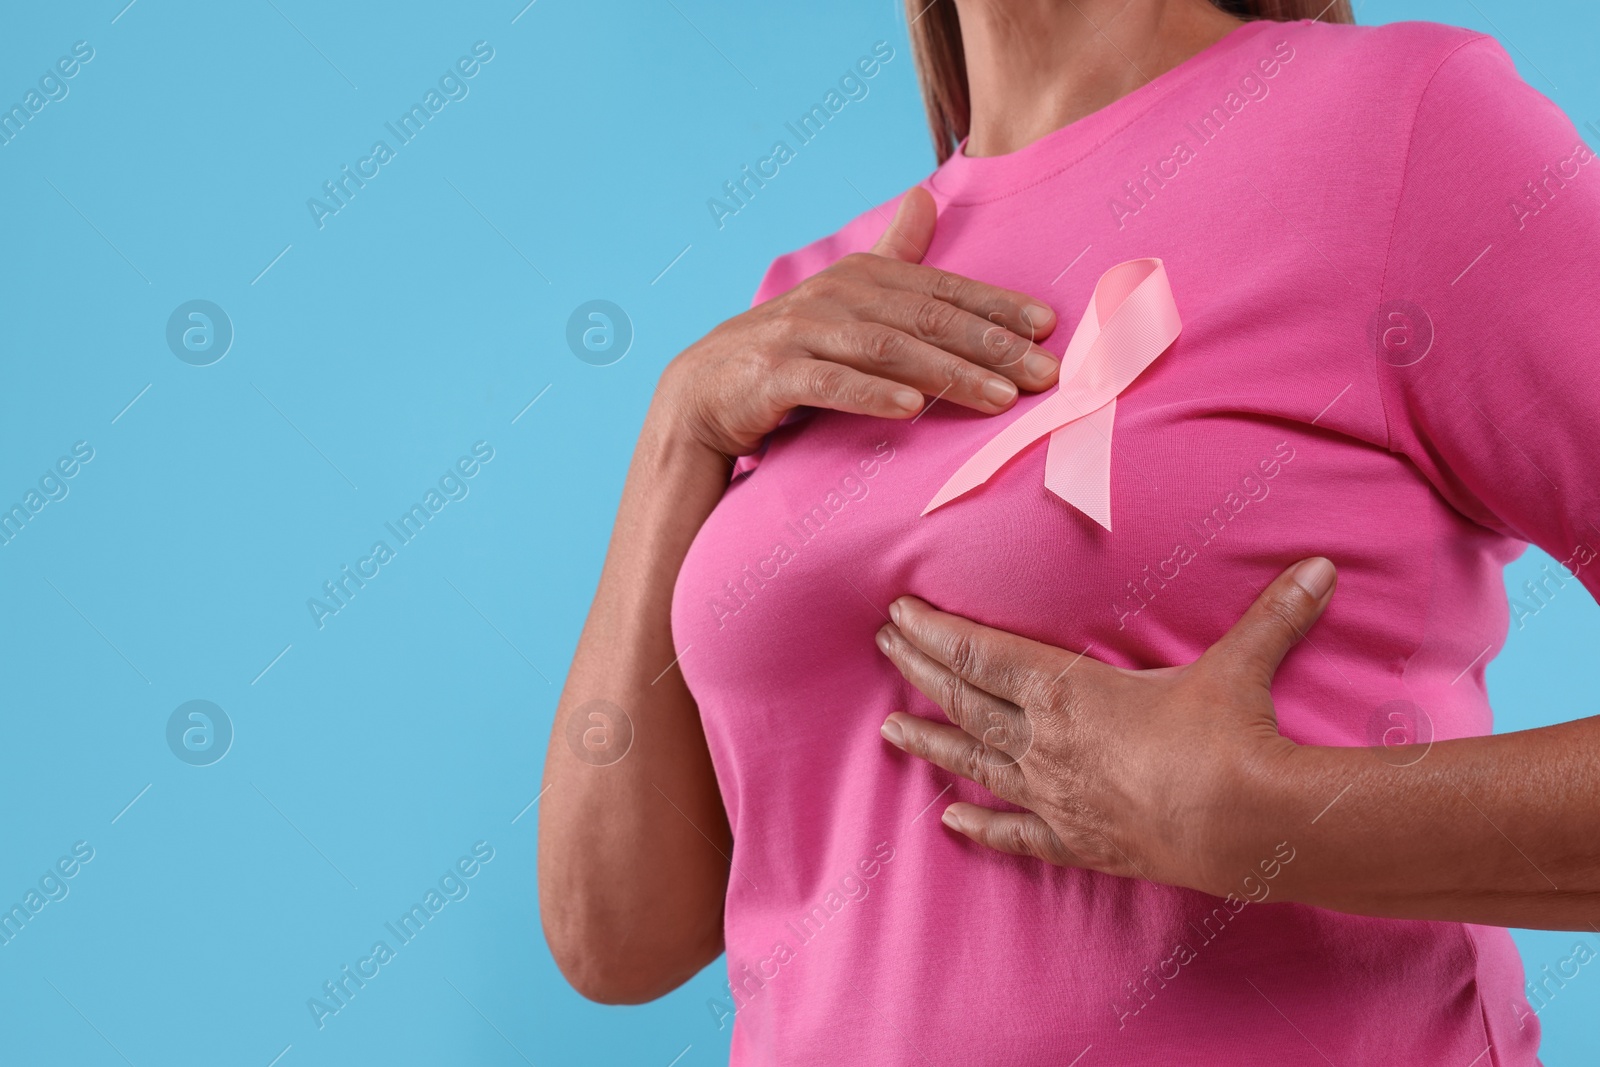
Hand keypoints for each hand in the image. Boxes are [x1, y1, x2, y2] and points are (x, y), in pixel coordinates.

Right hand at [657, 187, 1060, 457]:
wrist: (705, 391)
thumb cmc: (790, 349)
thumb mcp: (843, 298)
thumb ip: (892, 256)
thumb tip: (925, 196)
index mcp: (861, 277)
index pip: (943, 290)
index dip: (997, 307)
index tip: (1048, 329)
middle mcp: (836, 296)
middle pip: (927, 319)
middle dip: (990, 346)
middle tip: (1043, 375)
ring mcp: (802, 334)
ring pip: (889, 350)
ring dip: (949, 374)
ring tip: (999, 399)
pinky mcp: (774, 375)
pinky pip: (831, 384)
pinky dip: (872, 394)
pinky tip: (911, 408)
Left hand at [873, 558, 1338, 896]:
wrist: (1244, 826)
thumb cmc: (1228, 737)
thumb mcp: (1239, 665)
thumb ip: (1271, 614)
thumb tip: (1320, 566)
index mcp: (1067, 690)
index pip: (980, 652)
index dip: (935, 631)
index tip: (897, 614)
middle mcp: (1045, 742)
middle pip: (963, 701)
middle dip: (920, 670)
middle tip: (883, 648)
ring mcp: (1054, 796)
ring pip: (974, 764)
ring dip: (930, 744)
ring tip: (888, 732)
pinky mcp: (1077, 842)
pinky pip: (1017, 834)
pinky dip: (982, 828)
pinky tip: (951, 824)